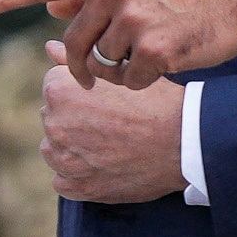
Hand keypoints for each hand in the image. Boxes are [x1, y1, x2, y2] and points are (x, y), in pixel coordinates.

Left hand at [0, 0, 236, 86]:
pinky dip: (144, 81)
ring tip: (152, 51)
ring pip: (104, 64)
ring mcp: (134, 16)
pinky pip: (131, 80)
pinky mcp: (156, 46)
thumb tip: (49, 6)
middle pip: (73, 43)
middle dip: (81, 65)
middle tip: (94, 76)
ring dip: (121, 71)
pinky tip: (166, 62)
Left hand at [43, 58, 184, 204]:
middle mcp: (55, 125)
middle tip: (111, 124)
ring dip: (73, 149)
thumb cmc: (157, 103)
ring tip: (109, 146)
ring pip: (55, 151)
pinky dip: (79, 176)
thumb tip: (50, 48)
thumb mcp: (120, 73)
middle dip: (73, 121)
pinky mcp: (77, 188)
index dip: (79, 93)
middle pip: (54, 119)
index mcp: (60, 90)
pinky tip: (106, 167)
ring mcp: (65, 160)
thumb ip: (77, 61)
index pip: (53, 88)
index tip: (103, 102)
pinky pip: (63, 180)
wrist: (186, 143)